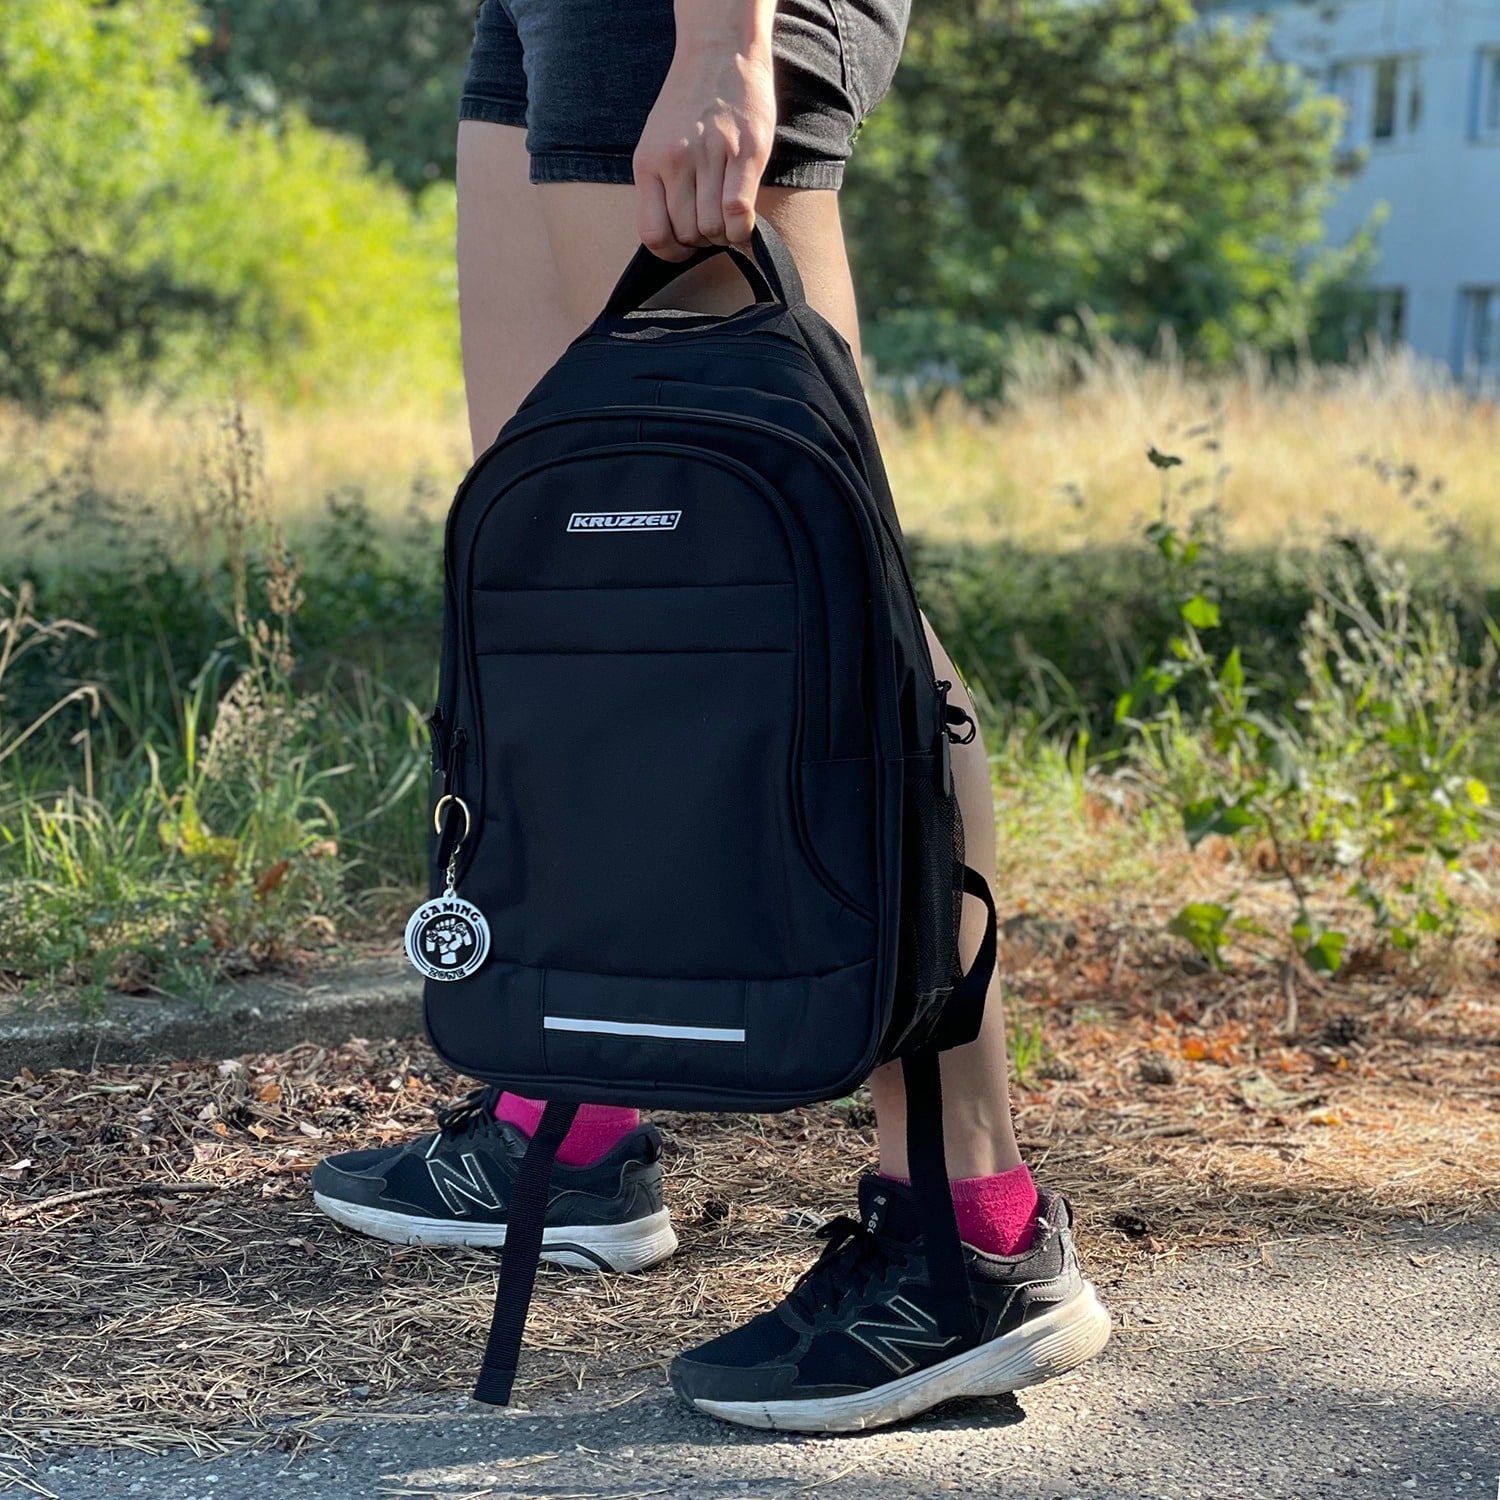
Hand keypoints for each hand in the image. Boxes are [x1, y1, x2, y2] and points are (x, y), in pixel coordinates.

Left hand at [633, 4, 776, 259]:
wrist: (719, 50)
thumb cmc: (691, 103)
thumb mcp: (659, 142)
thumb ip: (662, 185)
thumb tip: (675, 235)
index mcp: (649, 162)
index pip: (653, 233)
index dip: (671, 252)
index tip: (684, 247)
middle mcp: (676, 160)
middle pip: (687, 233)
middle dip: (702, 240)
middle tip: (712, 224)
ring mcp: (710, 155)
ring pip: (712, 228)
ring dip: (724, 235)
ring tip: (728, 219)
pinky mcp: (745, 151)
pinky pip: (738, 211)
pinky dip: (742, 228)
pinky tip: (744, 220)